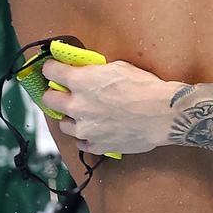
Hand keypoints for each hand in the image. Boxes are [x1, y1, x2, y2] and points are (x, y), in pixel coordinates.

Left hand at [41, 59, 182, 154]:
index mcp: (81, 81)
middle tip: (63, 92)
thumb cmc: (144, 87)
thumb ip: (95, 71)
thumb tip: (86, 70)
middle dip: (54, 93)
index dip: (51, 68)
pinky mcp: (96, 145)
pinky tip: (96, 129)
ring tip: (83, 113)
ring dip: (70, 117)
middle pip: (49, 100)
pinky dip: (86, 136)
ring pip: (63, 124)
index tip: (53, 68)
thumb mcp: (118, 67)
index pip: (50, 71)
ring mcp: (85, 129)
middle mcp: (77, 106)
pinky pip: (81, 142)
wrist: (162, 114)